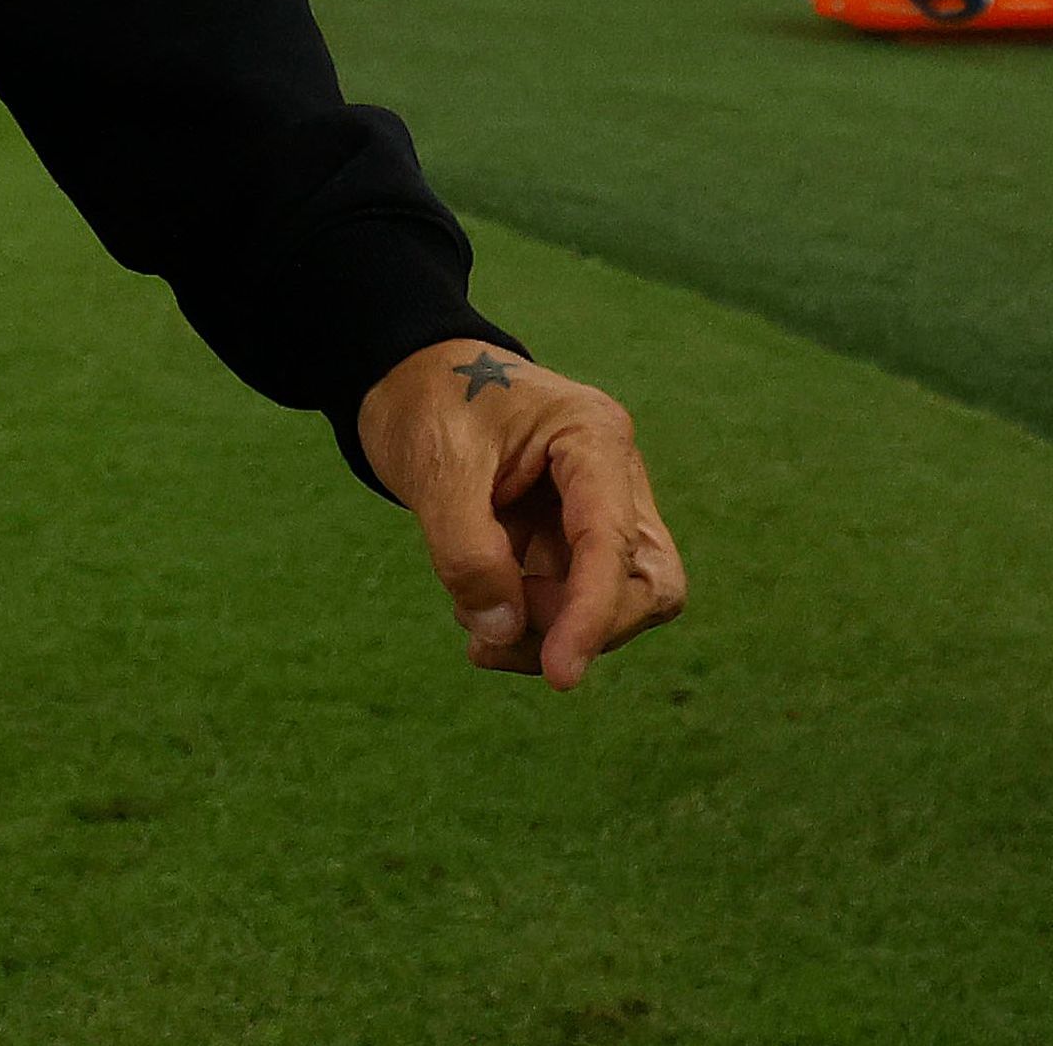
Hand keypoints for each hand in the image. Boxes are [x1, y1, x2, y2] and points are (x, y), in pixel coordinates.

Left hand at [353, 338, 688, 689]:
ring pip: (614, 601)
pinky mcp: (572, 537)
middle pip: (645, 581)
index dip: (592, 615)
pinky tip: (477, 620)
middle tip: (494, 637)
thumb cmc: (427, 403)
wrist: (407, 379)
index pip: (614, 541)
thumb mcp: (434, 467)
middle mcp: (614, 474)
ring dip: (550, 633)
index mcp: (593, 436)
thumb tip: (504, 631)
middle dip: (582, 626)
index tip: (559, 674)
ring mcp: (600, 508)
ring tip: (472, 626)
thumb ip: (465, 550)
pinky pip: (574, 600)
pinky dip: (534, 625)